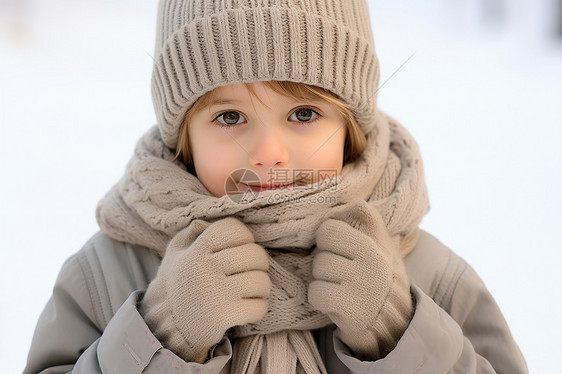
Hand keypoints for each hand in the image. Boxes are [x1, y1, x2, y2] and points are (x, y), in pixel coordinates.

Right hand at [141, 217, 270, 362]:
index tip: (241, 248)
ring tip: (249, 291)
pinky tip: (246, 308)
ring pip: (262, 281)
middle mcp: (205, 269)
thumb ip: (192, 232)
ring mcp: (216, 293)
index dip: (244, 236)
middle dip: (259, 264)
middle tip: (250, 271)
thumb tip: (209, 220)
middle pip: (255, 254)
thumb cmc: (181, 283)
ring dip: (261, 288)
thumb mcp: (176, 252)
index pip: (234, 229)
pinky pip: (260, 306)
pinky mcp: (225, 316)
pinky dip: (258, 308)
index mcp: (196, 251)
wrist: (168, 326)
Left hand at [308, 200, 412, 359]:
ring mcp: (362, 284)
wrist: (395, 324)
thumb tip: (342, 204)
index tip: (340, 247)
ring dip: (322, 280)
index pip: (334, 224)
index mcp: (377, 242)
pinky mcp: (351, 308)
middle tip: (340, 271)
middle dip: (325, 258)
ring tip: (340, 287)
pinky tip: (335, 302)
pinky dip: (320, 299)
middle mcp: (372, 260)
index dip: (330, 235)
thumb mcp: (383, 244)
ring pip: (317, 268)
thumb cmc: (381, 279)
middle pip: (323, 244)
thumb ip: (366, 220)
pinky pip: (316, 293)